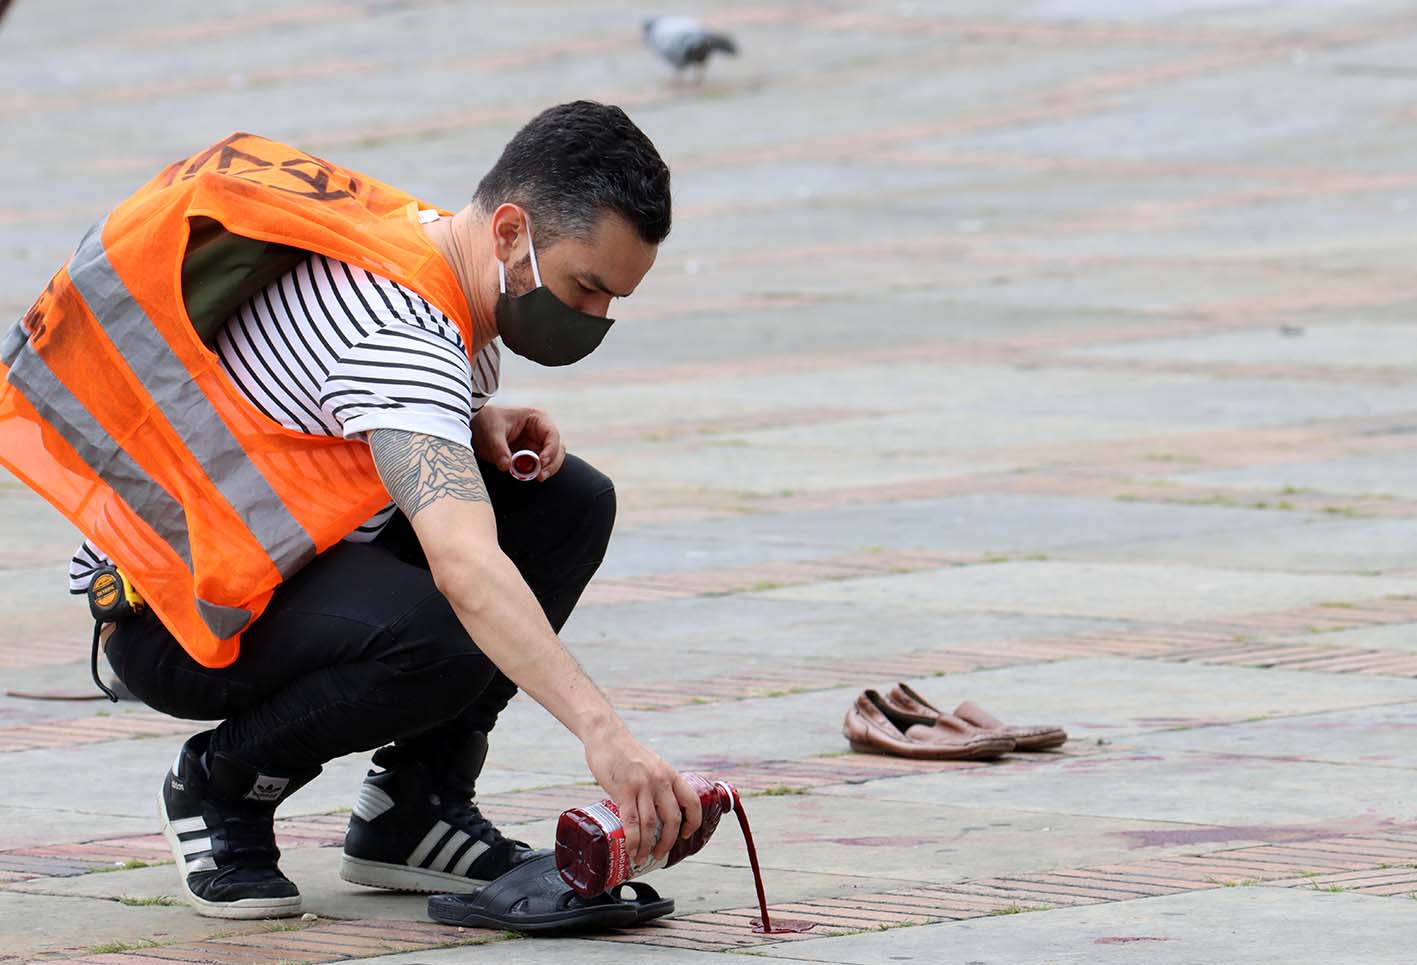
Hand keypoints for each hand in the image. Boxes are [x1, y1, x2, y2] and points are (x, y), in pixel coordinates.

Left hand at [471, 405, 566, 480]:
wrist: (477, 427)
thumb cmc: (487, 421)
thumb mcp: (491, 432)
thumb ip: (499, 449)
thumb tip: (506, 466)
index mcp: (537, 418)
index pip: (551, 434)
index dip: (550, 449)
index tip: (541, 462)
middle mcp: (542, 432)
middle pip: (557, 449)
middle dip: (552, 463)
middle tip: (541, 475)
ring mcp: (538, 444)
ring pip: (553, 459)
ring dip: (548, 469)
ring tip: (538, 478)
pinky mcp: (532, 456)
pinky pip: (541, 466)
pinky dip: (538, 472)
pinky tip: (531, 477)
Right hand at [583, 722, 704, 868]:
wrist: (607, 736)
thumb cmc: (628, 753)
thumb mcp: (653, 765)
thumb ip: (658, 784)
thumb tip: (657, 810)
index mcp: (671, 775)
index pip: (692, 802)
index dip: (693, 822)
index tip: (686, 834)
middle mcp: (660, 781)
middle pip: (672, 819)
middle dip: (667, 842)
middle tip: (660, 853)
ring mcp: (642, 786)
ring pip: (651, 825)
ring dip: (647, 846)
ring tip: (642, 857)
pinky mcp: (623, 790)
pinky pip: (631, 822)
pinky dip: (633, 841)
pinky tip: (631, 850)